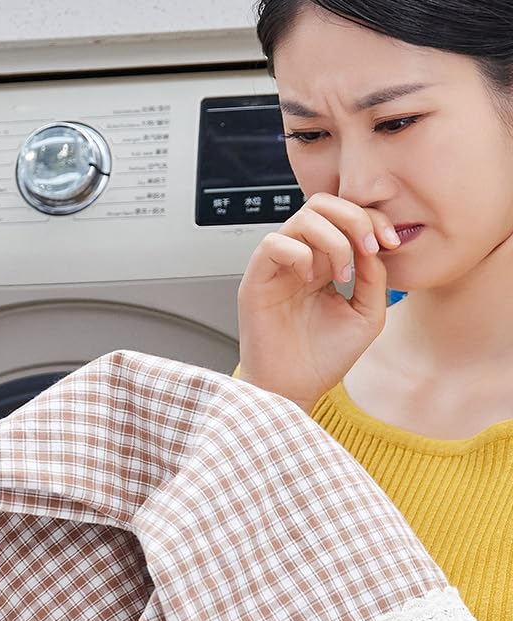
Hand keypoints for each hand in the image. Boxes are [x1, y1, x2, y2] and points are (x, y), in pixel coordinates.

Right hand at [235, 194, 400, 411]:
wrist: (295, 390)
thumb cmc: (324, 360)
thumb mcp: (368, 313)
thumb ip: (374, 275)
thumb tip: (373, 241)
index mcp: (325, 264)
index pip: (345, 217)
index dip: (372, 219)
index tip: (391, 243)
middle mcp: (300, 260)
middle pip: (322, 205)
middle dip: (354, 218)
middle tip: (368, 248)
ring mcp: (277, 269)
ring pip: (302, 218)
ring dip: (332, 239)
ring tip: (340, 273)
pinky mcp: (255, 281)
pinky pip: (273, 244)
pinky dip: (299, 253)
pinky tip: (310, 280)